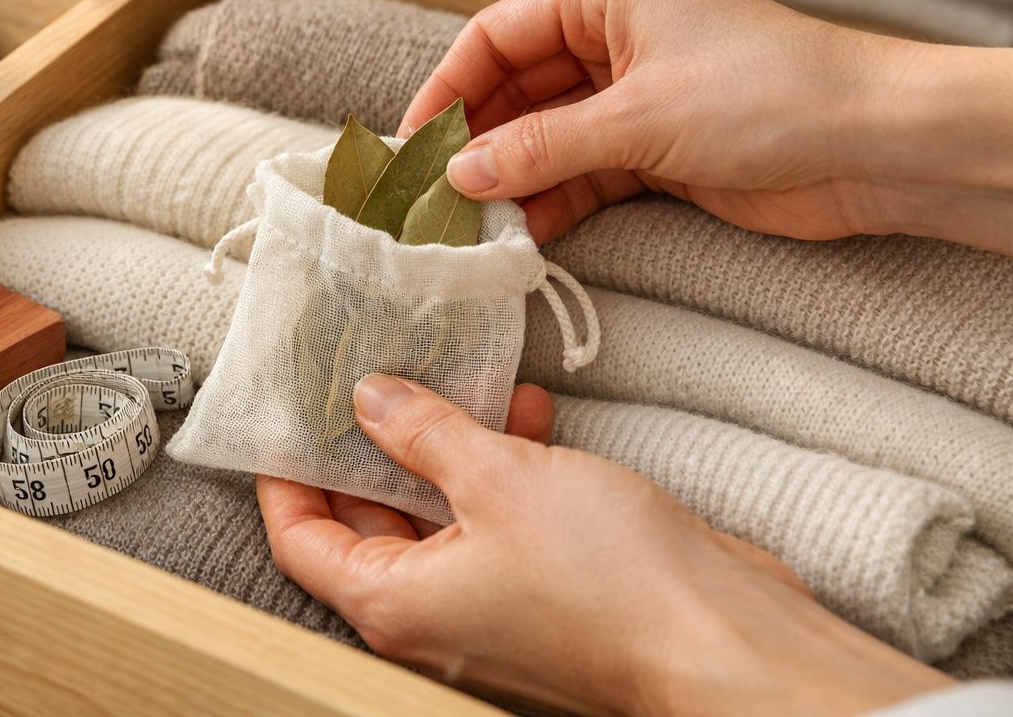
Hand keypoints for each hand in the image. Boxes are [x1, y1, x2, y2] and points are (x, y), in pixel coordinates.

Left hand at [259, 375, 952, 716]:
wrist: (729, 642)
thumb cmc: (609, 581)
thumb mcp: (497, 478)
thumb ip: (424, 431)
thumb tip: (369, 399)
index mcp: (396, 605)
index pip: (300, 539)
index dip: (283, 473)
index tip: (285, 410)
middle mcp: (435, 615)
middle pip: (365, 522)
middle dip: (367, 444)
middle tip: (362, 371)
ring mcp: (491, 606)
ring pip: (438, 513)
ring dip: (445, 445)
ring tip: (451, 376)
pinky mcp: (545, 590)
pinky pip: (497, 520)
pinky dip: (502, 468)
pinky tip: (525, 409)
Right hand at [401, 0, 1012, 252]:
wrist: (875, 145)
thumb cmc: (767, 95)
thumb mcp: (637, 118)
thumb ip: (540, 147)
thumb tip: (460, 176)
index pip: (495, 36)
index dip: (447, 89)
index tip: (413, 145)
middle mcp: (614, 36)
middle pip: (515, 89)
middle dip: (477, 142)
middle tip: (432, 196)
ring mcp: (634, 94)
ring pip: (546, 136)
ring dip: (512, 179)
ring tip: (470, 225)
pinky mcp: (657, 148)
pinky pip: (583, 172)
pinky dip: (554, 200)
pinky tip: (524, 234)